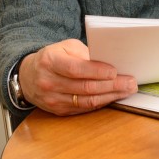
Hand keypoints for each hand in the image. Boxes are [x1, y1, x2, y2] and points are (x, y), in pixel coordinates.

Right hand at [18, 39, 136, 114]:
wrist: (28, 77)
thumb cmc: (52, 58)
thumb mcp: (64, 47)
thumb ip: (84, 53)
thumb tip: (109, 62)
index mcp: (50, 61)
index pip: (75, 69)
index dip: (96, 71)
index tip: (115, 71)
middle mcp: (49, 82)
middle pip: (85, 87)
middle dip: (111, 85)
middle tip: (130, 82)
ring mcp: (53, 99)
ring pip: (87, 101)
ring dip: (110, 96)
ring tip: (127, 90)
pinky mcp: (59, 111)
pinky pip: (84, 109)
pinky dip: (101, 103)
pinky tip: (113, 97)